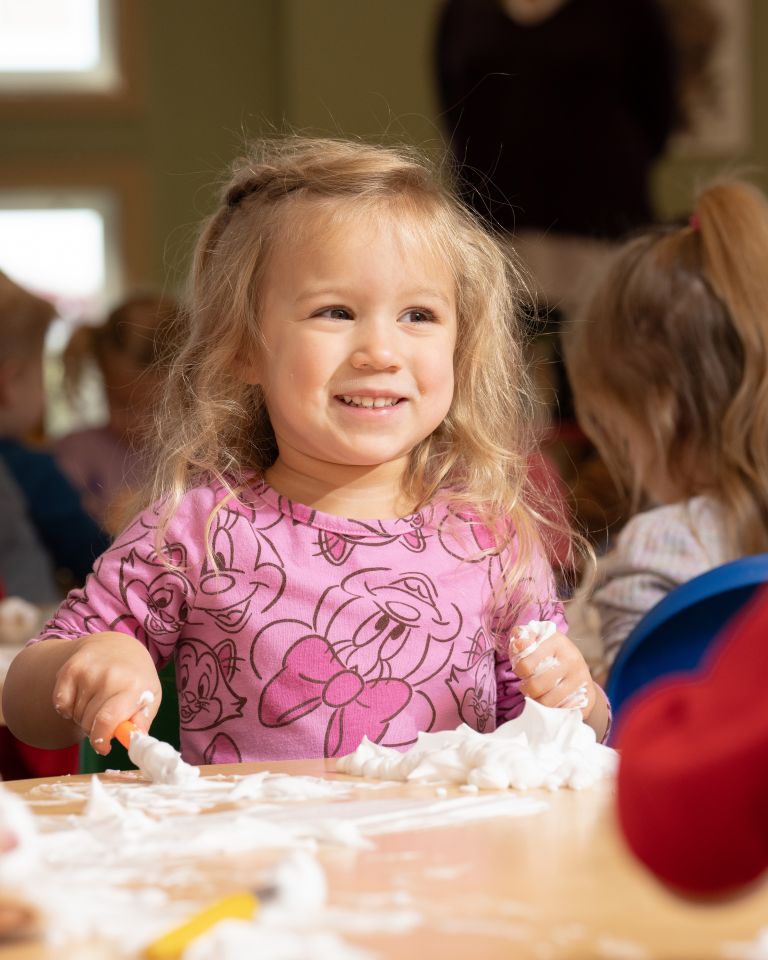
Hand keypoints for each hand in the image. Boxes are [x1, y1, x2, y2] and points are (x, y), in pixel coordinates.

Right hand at [52, 632, 161, 754]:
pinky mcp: (70, 668)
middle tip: (105, 719)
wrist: (117, 646)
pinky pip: (60, 704)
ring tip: (97, 702)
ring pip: (76, 715)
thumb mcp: (150, 696)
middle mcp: (110, 676)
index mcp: (134, 686)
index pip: (107, 721)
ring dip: (83, 717)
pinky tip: (82, 697)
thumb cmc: (135, 678)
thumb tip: (135, 738)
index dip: (101, 740)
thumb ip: (143, 720)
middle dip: (95, 729)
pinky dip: (68, 708)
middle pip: (89, 722)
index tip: (103, 748)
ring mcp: (88, 670)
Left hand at [508, 621, 596, 719]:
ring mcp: (582, 678)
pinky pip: (564, 713)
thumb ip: (521, 637)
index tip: (522, 670)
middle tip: (528, 686)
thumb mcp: (535, 638)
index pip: (525, 665)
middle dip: (527, 689)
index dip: (518, 671)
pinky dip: (554, 713)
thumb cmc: (548, 653)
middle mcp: (572, 659)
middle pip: (536, 687)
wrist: (577, 666)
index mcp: (556, 642)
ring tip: (538, 695)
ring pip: (548, 703)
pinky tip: (552, 704)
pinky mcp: (588, 696)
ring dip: (538, 702)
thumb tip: (519, 644)